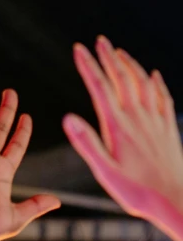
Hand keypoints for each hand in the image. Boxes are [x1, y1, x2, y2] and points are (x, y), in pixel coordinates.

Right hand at [63, 36, 182, 234]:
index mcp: (118, 127)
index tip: (78, 49)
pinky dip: (155, 82)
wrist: (174, 199)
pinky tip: (152, 76)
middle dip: (108, 58)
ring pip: (142, 83)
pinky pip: (162, 97)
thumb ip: (87, 144)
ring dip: (130, 65)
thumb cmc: (137, 192)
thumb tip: (68, 117)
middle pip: (121, 79)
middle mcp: (138, 118)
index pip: (100, 88)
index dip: (88, 66)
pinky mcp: (168, 129)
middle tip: (98, 41)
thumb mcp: (105, 172)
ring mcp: (155, 121)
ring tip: (120, 53)